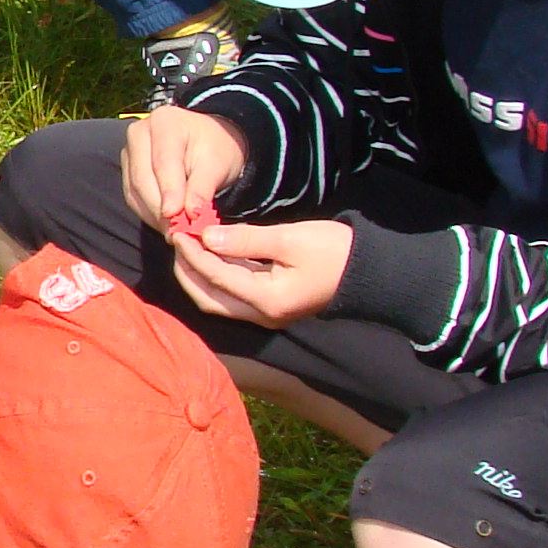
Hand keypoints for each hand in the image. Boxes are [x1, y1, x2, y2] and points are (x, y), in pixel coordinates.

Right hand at [121, 107, 248, 233]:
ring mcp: (129, 153)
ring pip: (135, 191)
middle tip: (179, 231)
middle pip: (143, 177)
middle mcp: (139, 133)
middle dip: (160, 208)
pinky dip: (149, 214)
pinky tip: (166, 224)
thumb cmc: (215, 148)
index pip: (163, 161)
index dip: (169, 190)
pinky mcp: (127, 171)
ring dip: (154, 215)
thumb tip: (191, 214)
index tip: (176, 215)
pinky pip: (133, 198)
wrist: (207, 143)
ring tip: (176, 231)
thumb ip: (202, 188)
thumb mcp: (217, 164)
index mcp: (165, 122)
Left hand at [171, 216, 351, 325]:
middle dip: (188, 271)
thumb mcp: (288, 239)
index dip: (193, 254)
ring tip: (189, 245)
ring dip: (201, 275)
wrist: (369, 270)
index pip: (216, 278)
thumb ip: (244, 241)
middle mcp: (262, 315)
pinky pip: (235, 295)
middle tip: (178, 241)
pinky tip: (212, 253)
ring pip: (219, 300)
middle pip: (209, 299)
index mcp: (266, 301)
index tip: (179, 231)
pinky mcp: (272, 306)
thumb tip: (207, 238)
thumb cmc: (333, 250)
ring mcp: (267, 314)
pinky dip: (219, 276)